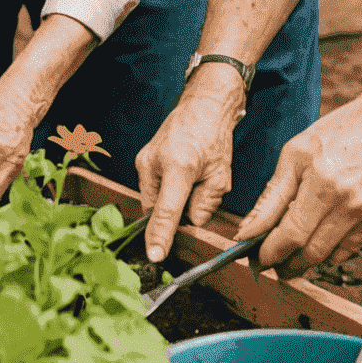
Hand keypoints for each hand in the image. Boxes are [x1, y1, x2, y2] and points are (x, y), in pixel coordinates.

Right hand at [135, 74, 244, 259]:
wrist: (202, 106)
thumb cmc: (214, 138)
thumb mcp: (220, 177)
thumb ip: (204, 206)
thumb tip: (189, 225)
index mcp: (179, 167)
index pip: (166, 211)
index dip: (160, 237)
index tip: (154, 256)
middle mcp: (154, 163)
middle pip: (156, 208)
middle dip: (172, 215)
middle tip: (195, 197)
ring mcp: (144, 160)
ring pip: (152, 200)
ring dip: (169, 201)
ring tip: (189, 179)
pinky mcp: (141, 159)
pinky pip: (151, 188)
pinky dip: (165, 190)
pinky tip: (181, 175)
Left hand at [234, 85, 361, 271]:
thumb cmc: (338, 132)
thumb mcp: (295, 153)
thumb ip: (272, 195)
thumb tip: (249, 229)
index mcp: (322, 183)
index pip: (291, 235)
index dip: (271, 252)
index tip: (258, 255)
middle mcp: (347, 205)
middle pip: (310, 254)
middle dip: (286, 263)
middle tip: (272, 260)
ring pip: (329, 257)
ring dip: (306, 261)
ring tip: (292, 251)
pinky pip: (349, 251)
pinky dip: (330, 252)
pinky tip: (318, 241)